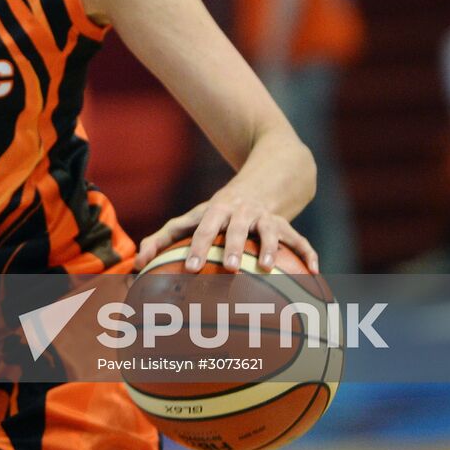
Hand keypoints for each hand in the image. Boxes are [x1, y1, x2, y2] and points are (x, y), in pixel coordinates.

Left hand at [135, 194, 318, 274]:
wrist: (265, 177)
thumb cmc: (219, 211)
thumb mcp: (194, 217)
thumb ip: (163, 237)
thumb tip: (135, 265)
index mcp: (215, 211)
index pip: (202, 228)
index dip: (198, 247)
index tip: (193, 268)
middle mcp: (240, 212)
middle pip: (234, 227)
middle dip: (231, 246)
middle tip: (229, 268)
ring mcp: (265, 216)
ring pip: (267, 230)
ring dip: (266, 247)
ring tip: (265, 268)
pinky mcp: (286, 223)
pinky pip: (299, 239)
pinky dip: (308, 253)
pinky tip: (314, 273)